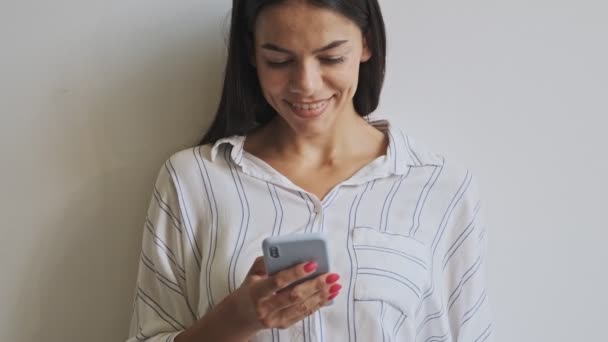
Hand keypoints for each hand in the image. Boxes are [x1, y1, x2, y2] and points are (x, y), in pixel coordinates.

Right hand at [223, 256, 341, 332]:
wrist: (241, 316)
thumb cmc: (250, 289)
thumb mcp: (252, 273)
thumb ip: (266, 261)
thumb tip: (286, 252)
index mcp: (256, 292)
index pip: (278, 282)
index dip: (296, 273)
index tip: (312, 264)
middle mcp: (265, 308)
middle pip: (294, 296)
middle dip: (315, 285)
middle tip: (331, 274)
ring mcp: (275, 319)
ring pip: (302, 307)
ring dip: (321, 295)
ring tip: (335, 284)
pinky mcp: (283, 325)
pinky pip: (304, 314)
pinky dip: (319, 304)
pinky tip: (329, 295)